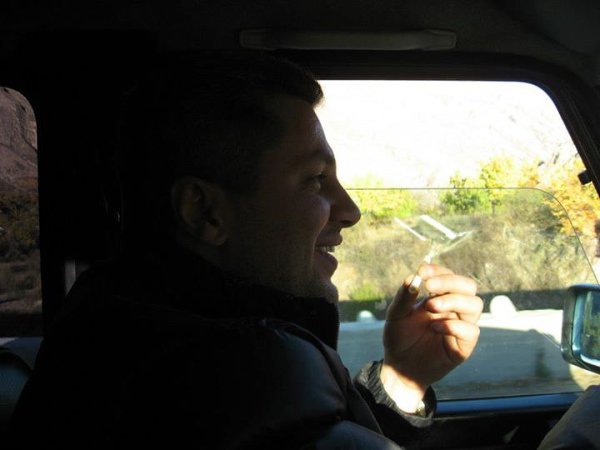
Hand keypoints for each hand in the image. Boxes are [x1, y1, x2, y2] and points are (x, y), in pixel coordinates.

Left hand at [380, 263, 482, 412]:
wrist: (400, 367)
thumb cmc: (400, 338)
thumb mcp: (396, 315)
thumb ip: (404, 297)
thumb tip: (412, 278)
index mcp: (440, 297)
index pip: (449, 276)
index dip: (439, 271)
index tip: (422, 271)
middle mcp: (454, 309)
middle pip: (469, 286)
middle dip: (450, 282)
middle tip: (429, 287)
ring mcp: (461, 326)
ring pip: (475, 305)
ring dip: (453, 301)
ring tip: (430, 306)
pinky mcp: (464, 345)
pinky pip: (471, 330)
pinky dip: (453, 325)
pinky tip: (434, 327)